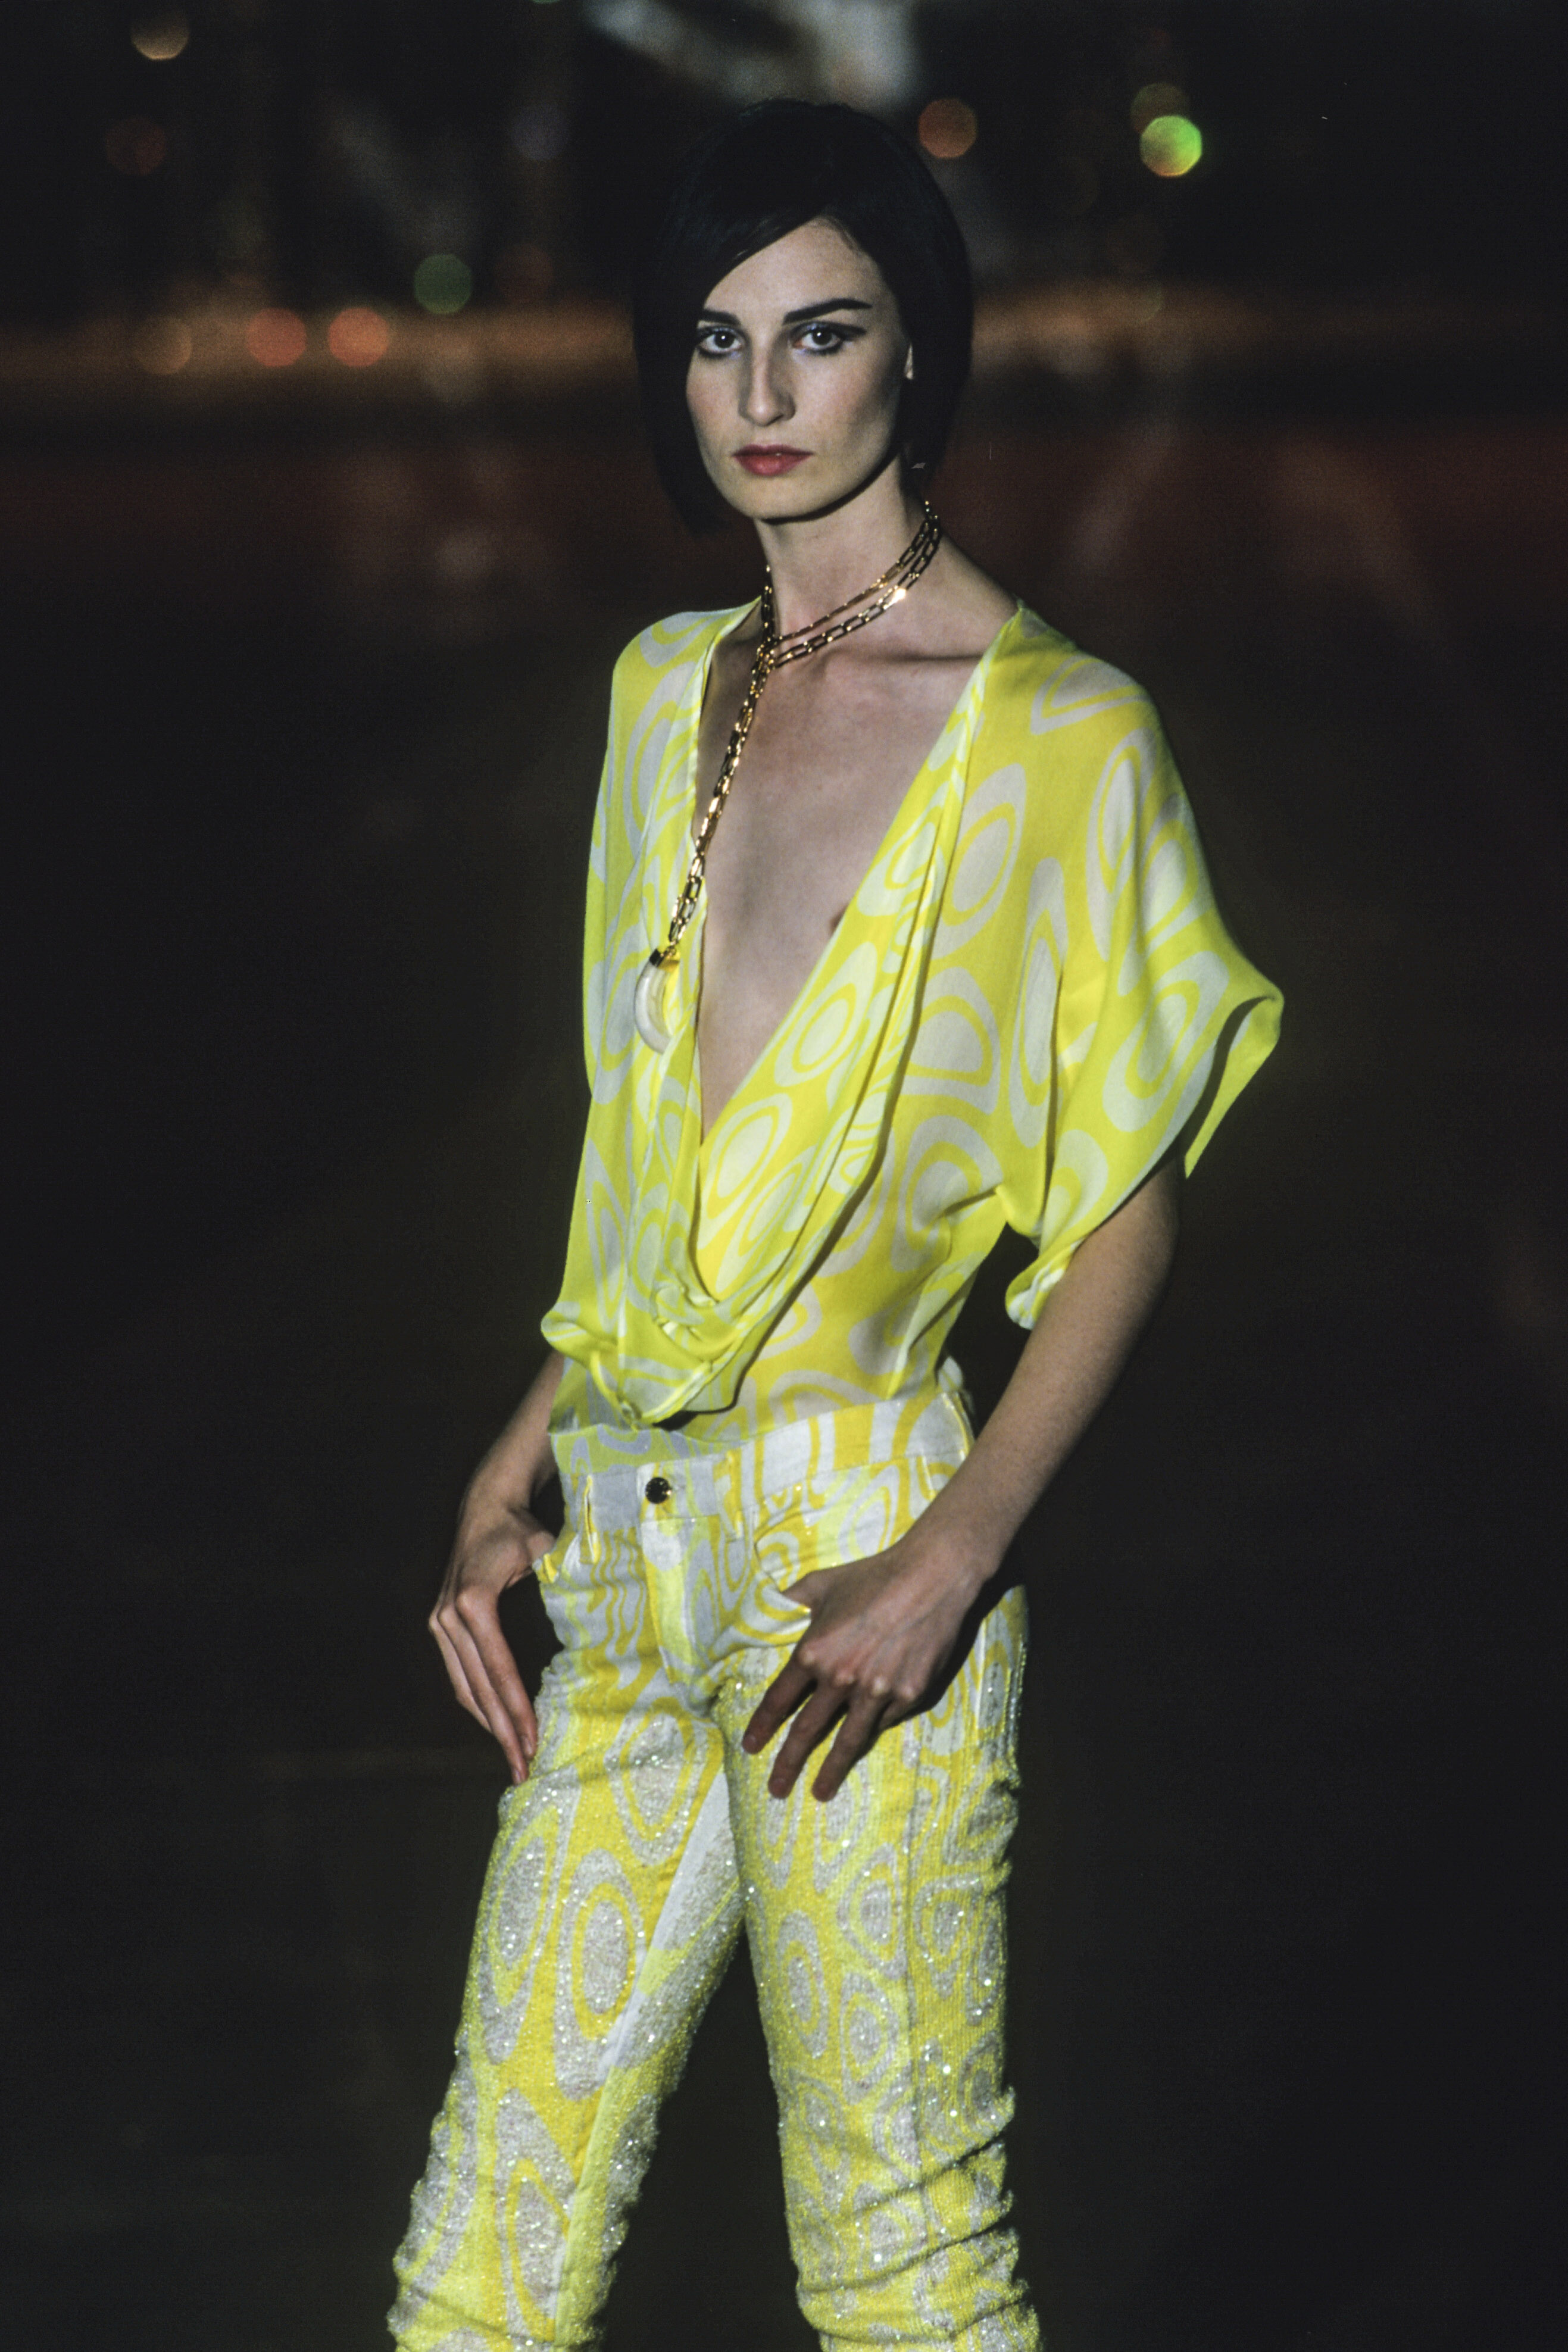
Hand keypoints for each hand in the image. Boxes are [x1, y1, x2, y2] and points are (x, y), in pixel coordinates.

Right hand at [429, 1500, 551, 1784]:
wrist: (485, 1505)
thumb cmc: (521, 1530)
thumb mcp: (546, 1550)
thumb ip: (565, 1581)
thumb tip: (600, 1614)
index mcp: (474, 1601)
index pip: (499, 1667)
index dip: (516, 1707)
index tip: (533, 1740)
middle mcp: (449, 1617)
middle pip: (478, 1686)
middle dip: (503, 1731)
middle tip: (524, 1767)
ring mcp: (440, 1622)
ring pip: (464, 1687)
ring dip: (489, 1724)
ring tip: (514, 1757)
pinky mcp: (441, 1626)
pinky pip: (459, 1675)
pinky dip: (478, 1703)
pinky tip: (499, 1726)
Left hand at [741, 1529, 987, 1802]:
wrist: (932, 1577)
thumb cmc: (873, 1576)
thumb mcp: (821, 1584)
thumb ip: (789, 1602)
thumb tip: (762, 1611)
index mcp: (814, 1652)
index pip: (779, 1699)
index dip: (763, 1725)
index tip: (751, 1747)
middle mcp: (841, 1679)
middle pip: (808, 1731)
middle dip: (788, 1763)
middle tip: (776, 1790)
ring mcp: (877, 1691)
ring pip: (848, 1741)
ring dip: (831, 1770)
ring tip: (819, 1793)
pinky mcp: (908, 1696)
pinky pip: (885, 1720)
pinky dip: (873, 1729)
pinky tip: (866, 1737)